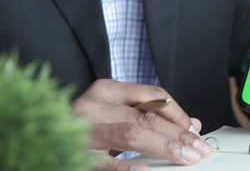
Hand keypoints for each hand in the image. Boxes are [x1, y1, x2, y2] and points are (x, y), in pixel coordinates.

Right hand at [72, 79, 210, 170]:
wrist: (46, 133)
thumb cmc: (92, 123)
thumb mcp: (120, 112)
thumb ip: (153, 116)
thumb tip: (193, 125)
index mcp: (106, 90)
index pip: (151, 95)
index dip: (177, 113)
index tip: (194, 130)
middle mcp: (92, 106)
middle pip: (144, 116)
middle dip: (177, 134)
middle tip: (198, 149)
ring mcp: (82, 131)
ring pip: (131, 134)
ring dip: (164, 146)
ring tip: (185, 157)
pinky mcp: (76, 155)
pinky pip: (104, 163)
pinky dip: (126, 166)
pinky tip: (145, 169)